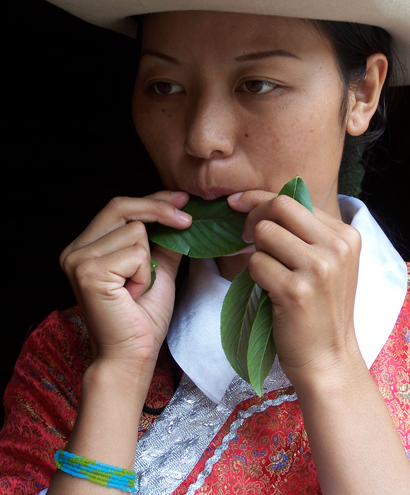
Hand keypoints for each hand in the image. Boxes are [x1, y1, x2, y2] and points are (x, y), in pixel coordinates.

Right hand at [59, 191, 191, 380]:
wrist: (130, 356)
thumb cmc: (141, 319)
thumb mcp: (157, 270)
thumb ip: (163, 243)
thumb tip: (180, 216)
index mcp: (85, 247)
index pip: (118, 208)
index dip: (152, 200)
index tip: (182, 199)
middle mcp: (75, 250)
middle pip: (122, 207)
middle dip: (160, 211)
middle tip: (187, 220)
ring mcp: (78, 259)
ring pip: (135, 231)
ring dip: (148, 262)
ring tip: (137, 288)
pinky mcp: (88, 270)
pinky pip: (136, 253)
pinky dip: (144, 274)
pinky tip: (133, 294)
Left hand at [228, 190, 361, 385]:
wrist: (328, 358)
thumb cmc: (321, 309)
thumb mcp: (327, 263)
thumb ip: (304, 232)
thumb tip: (260, 202)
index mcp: (345, 235)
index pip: (294, 198)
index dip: (260, 198)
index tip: (237, 202)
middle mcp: (336, 247)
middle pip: (279, 206)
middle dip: (254, 216)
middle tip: (246, 237)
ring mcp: (319, 268)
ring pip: (265, 233)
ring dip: (256, 252)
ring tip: (269, 272)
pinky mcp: (297, 291)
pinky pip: (257, 263)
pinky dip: (254, 275)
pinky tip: (269, 290)